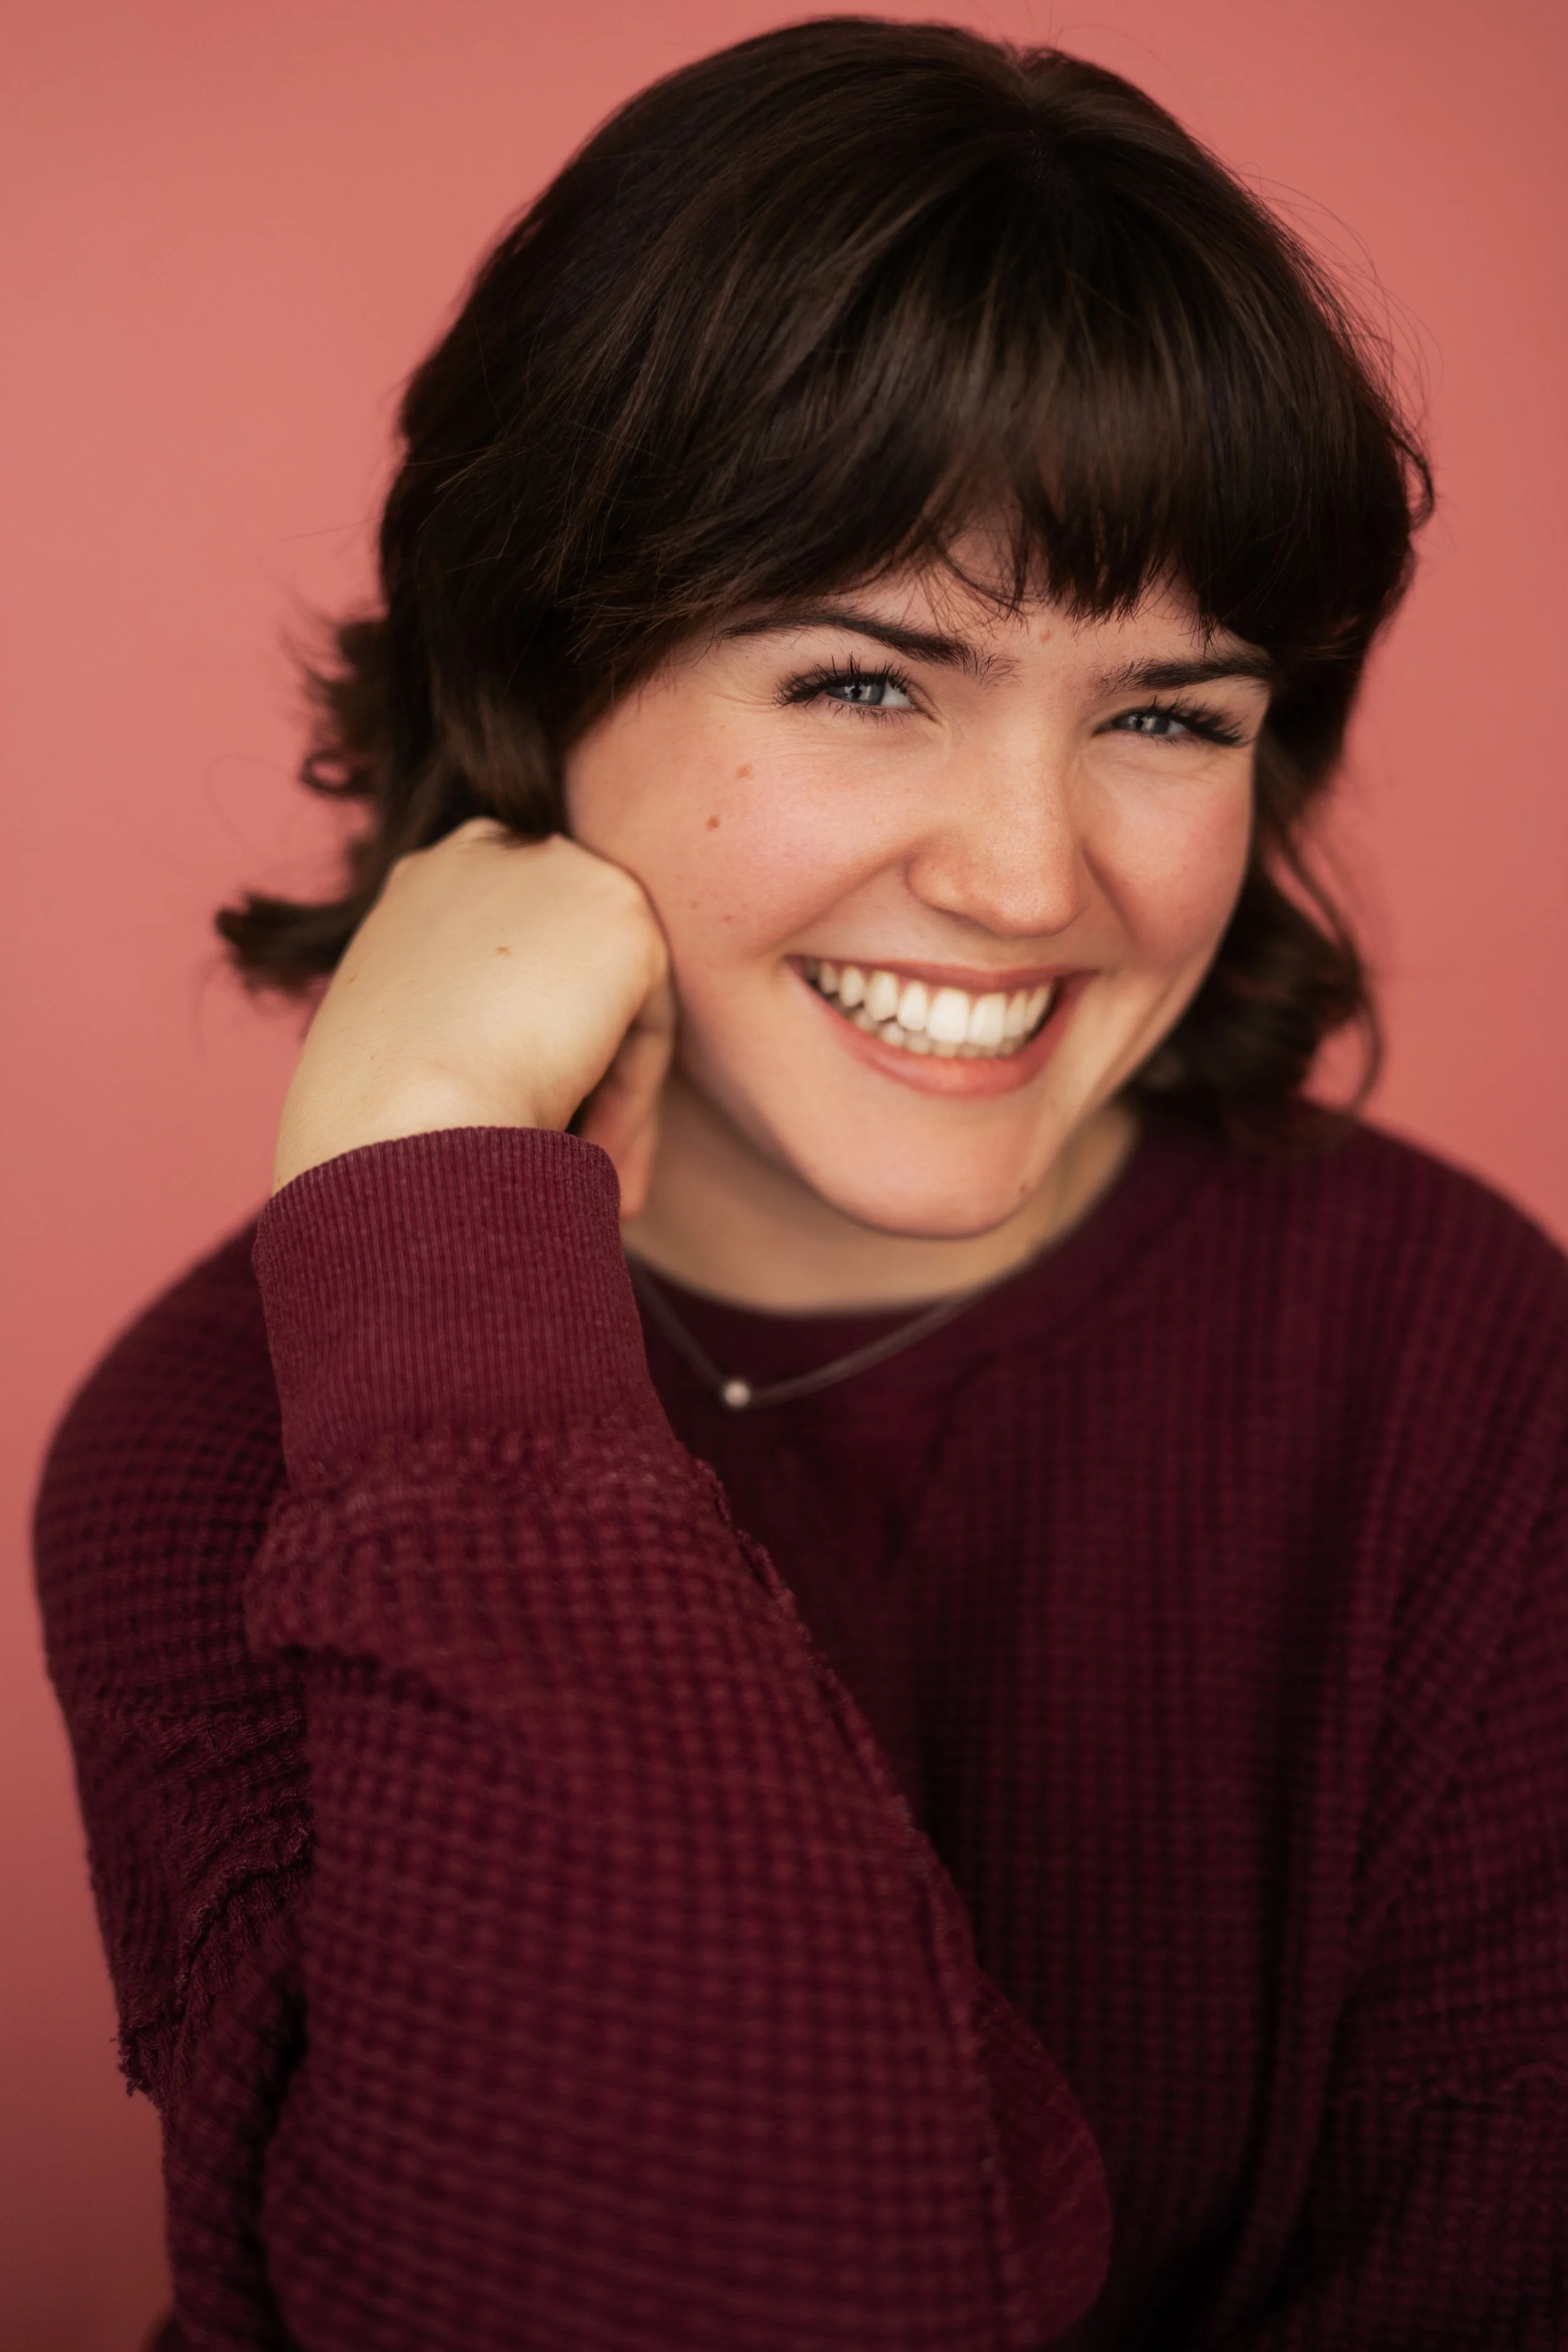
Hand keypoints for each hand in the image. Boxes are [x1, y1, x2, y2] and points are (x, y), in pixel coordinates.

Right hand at [272, 821, 675, 1211]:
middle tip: (585, 1171)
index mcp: (423, 884)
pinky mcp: (621, 911)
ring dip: (611, 1102)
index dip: (523, 1048)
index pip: (506, 957)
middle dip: (584, 1075)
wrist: (400, 1123)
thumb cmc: (376, 1119)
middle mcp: (487, 853)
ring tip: (602, 1192)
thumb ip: (464, 1023)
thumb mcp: (402, 1045)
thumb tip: (534, 1075)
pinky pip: (650, 1023)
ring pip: (613, 1003)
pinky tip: (601, 1161)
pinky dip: (631, 1099)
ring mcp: (557, 870)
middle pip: (567, 975)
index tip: (518, 1128)